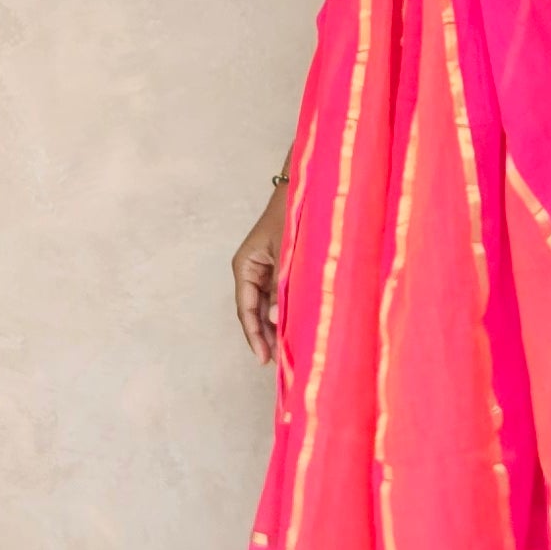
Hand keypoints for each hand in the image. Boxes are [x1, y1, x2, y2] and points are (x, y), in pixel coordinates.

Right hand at [232, 178, 287, 364]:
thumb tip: (279, 321)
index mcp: (244, 266)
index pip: (246, 310)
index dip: (254, 336)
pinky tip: (294, 325)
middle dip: (264, 336)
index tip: (264, 358)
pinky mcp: (278, 267)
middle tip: (279, 361)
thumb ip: (283, 287)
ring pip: (266, 306)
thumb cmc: (293, 217)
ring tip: (287, 349)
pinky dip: (283, 311)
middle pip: (253, 312)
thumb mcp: (287, 255)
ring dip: (274, 325)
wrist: (305, 188)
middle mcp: (250, 269)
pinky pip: (277, 296)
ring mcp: (264, 269)